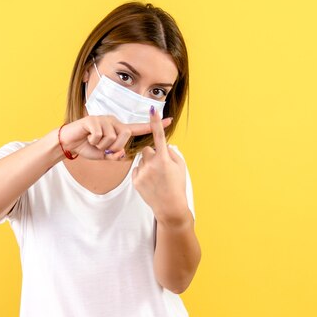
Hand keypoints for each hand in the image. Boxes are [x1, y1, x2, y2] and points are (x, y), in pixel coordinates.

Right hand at [58, 115, 172, 159]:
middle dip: (114, 147)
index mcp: (119, 129)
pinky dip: (94, 141)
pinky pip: (100, 135)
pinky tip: (88, 138)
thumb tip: (121, 153)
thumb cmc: (88, 148)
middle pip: (124, 136)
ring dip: (101, 145)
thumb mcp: (104, 155)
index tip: (170, 120)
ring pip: (111, 137)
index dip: (154, 125)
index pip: (139, 128)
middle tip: (102, 148)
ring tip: (93, 141)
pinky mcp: (93, 119)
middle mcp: (114, 121)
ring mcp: (104, 119)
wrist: (70, 143)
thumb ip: (115, 155)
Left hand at [132, 106, 188, 221]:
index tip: (152, 109)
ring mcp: (142, 173)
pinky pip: (136, 169)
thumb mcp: (180, 167)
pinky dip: (142, 173)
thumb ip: (172, 152)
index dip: (156, 122)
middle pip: (147, 150)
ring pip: (142, 160)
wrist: (169, 207)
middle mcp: (151, 164)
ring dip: (147, 165)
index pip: (159, 136)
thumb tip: (164, 145)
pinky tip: (150, 182)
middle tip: (160, 167)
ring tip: (156, 178)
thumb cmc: (177, 186)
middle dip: (152, 154)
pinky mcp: (135, 180)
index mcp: (164, 159)